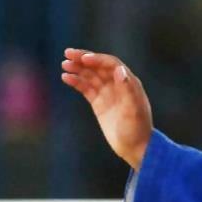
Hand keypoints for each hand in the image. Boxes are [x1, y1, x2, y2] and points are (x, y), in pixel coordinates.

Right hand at [61, 48, 152, 170]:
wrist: (135, 147)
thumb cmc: (137, 129)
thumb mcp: (133, 110)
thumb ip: (127, 89)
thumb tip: (119, 70)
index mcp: (129, 82)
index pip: (111, 64)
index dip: (97, 59)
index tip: (83, 59)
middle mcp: (118, 85)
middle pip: (99, 66)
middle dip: (84, 59)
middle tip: (67, 53)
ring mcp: (108, 93)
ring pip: (91, 76)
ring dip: (78, 69)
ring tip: (64, 64)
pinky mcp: (99, 103)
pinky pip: (86, 88)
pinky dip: (77, 82)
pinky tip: (66, 77)